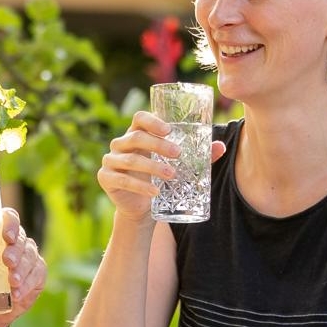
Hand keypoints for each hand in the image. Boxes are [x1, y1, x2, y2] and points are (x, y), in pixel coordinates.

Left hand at [0, 209, 46, 326]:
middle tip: (7, 262)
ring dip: (23, 269)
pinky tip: (17, 294)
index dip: (10, 223)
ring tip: (12, 283)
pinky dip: (28, 284)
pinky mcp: (35, 277)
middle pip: (21, 239)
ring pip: (31, 256)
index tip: (6, 236)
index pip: (8, 218)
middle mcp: (13, 245)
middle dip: (15, 250)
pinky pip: (37, 274)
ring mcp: (26, 260)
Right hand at [96, 110, 224, 224]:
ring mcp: (110, 161)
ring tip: (172, 175)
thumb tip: (220, 146)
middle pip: (135, 137)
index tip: (169, 129)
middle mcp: (121, 144)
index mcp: (137, 134)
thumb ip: (197, 156)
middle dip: (157, 145)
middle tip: (177, 154)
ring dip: (152, 167)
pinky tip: (155, 192)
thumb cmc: (159, 179)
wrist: (141, 207)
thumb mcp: (177, 165)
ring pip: (130, 160)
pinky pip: (122, 179)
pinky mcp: (106, 178)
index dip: (152, 121)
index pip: (139, 119)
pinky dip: (140, 186)